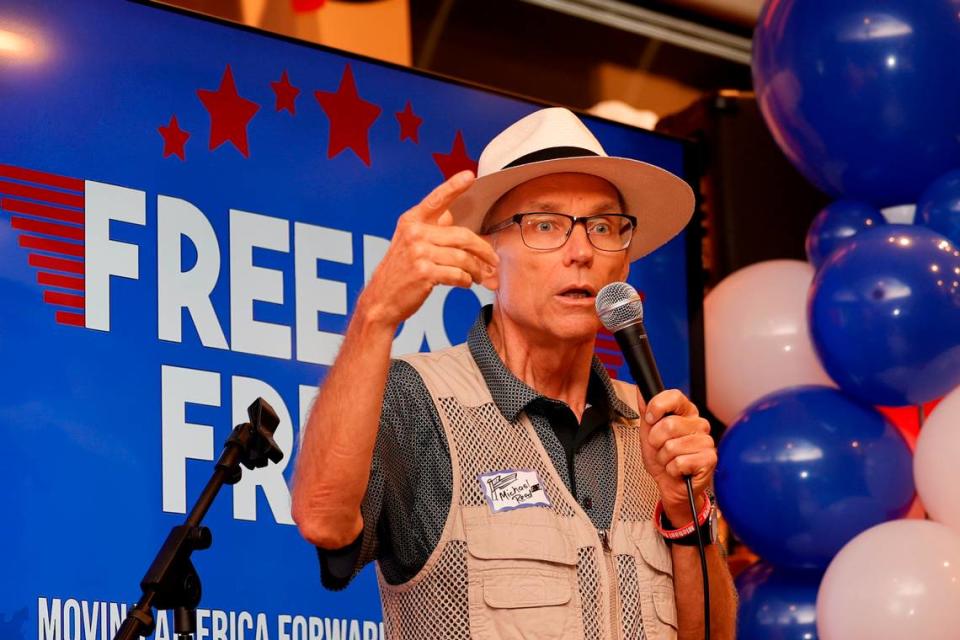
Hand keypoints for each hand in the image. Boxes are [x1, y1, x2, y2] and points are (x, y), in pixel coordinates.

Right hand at [358, 170, 498, 328]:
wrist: (381, 300)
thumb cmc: (400, 272)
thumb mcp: (408, 242)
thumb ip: (430, 228)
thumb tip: (452, 215)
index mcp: (412, 221)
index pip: (437, 199)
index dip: (454, 186)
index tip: (470, 176)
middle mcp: (414, 233)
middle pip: (463, 236)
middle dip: (483, 250)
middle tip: (493, 260)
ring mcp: (419, 252)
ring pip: (463, 258)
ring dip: (477, 270)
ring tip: (479, 277)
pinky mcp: (424, 272)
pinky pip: (458, 274)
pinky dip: (466, 281)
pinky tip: (465, 283)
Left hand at [636, 389, 716, 524]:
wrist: (670, 485)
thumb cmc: (662, 459)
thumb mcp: (648, 432)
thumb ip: (646, 411)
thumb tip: (641, 391)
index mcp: (686, 413)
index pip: (674, 396)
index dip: (657, 407)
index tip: (651, 419)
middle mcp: (698, 424)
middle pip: (668, 424)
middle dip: (656, 441)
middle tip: (661, 448)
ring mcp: (706, 441)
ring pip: (672, 446)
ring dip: (664, 458)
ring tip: (670, 460)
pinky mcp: (709, 459)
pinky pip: (679, 462)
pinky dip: (672, 469)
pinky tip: (679, 470)